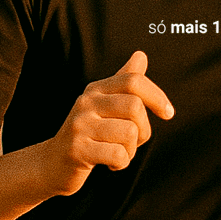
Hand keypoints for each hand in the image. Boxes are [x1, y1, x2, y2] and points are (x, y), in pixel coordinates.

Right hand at [43, 51, 173, 196]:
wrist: (52, 164)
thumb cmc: (88, 133)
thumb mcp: (103, 104)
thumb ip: (123, 81)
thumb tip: (141, 55)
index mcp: (96, 89)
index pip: (133, 80)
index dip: (157, 96)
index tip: (168, 113)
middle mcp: (86, 102)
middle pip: (135, 107)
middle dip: (143, 130)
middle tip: (132, 142)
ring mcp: (80, 125)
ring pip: (130, 133)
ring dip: (131, 151)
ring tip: (117, 153)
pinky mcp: (77, 150)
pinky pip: (118, 155)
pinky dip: (121, 163)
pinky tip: (110, 164)